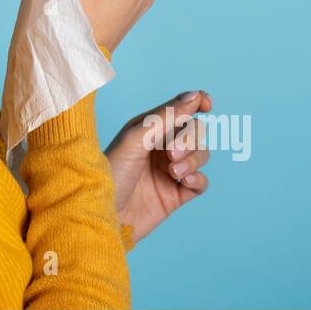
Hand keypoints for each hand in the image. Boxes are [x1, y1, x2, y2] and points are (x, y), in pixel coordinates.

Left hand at [104, 90, 212, 247]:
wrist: (103, 214)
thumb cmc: (111, 173)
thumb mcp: (135, 139)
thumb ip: (166, 116)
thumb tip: (195, 96)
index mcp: (148, 128)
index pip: (180, 109)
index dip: (197, 103)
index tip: (207, 105)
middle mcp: (161, 147)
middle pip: (195, 132)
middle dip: (189, 139)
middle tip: (171, 153)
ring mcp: (170, 171)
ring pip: (201, 155)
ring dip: (192, 160)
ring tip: (174, 172)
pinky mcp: (176, 195)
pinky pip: (200, 182)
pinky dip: (198, 179)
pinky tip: (184, 181)